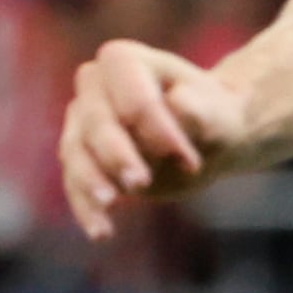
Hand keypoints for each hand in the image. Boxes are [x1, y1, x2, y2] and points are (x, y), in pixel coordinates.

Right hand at [60, 39, 259, 238]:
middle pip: (96, 121)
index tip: (190, 162)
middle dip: (117, 154)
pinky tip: (101, 232)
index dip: (156, 127)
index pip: (131, 94)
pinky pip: (73, 182)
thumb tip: (180, 103)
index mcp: (124, 61)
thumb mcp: (220, 116)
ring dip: (90, 181)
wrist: (203, 138)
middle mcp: (93, 85)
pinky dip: (85, 207)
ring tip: (110, 206)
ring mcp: (81, 120)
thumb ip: (202, 110)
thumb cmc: (214, 118)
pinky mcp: (80, 155)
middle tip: (142, 183)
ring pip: (75, 150)